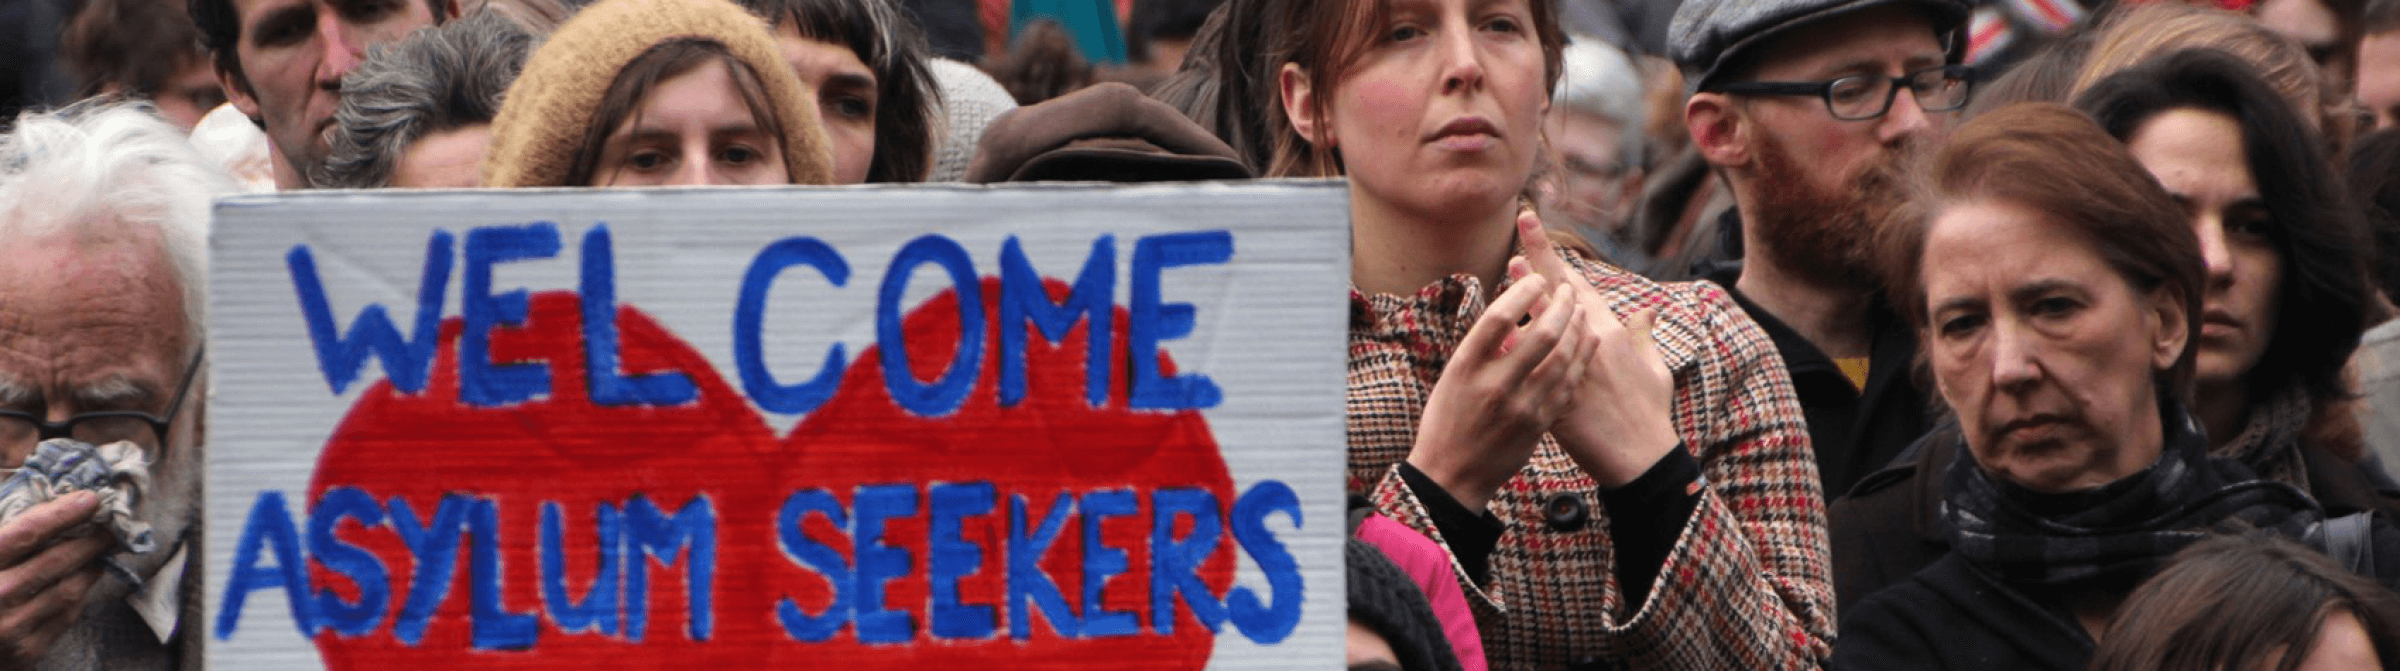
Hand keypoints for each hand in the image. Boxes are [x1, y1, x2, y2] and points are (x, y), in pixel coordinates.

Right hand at [0, 491, 107, 667]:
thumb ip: (6, 533)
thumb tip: (44, 501)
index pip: (26, 533)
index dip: (62, 513)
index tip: (91, 498)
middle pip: (56, 560)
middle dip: (90, 539)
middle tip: (111, 523)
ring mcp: (11, 628)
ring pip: (69, 589)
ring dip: (91, 565)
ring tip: (101, 548)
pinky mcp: (27, 651)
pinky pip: (66, 615)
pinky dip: (80, 592)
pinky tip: (84, 577)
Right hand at [1405, 274, 1594, 513]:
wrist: (1452, 475)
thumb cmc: (1448, 418)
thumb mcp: (1453, 377)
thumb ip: (1482, 346)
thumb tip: (1511, 306)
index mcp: (1466, 367)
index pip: (1500, 317)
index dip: (1523, 291)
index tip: (1536, 278)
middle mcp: (1495, 385)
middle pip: (1541, 334)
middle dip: (1560, 304)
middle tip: (1566, 289)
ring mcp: (1521, 407)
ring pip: (1562, 357)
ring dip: (1576, 327)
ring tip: (1579, 308)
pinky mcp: (1539, 424)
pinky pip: (1568, 383)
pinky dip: (1581, 356)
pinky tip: (1588, 339)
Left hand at [1513, 212, 1679, 487]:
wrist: (1640, 458)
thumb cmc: (1650, 413)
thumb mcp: (1656, 369)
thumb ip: (1645, 336)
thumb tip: (1649, 309)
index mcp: (1611, 334)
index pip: (1579, 286)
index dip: (1556, 261)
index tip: (1537, 238)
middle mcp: (1589, 344)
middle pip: (1556, 296)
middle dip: (1537, 266)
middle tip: (1518, 237)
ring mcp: (1569, 368)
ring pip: (1539, 326)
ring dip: (1522, 299)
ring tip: (1509, 273)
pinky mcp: (1552, 394)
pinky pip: (1527, 368)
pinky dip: (1512, 349)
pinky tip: (1496, 332)